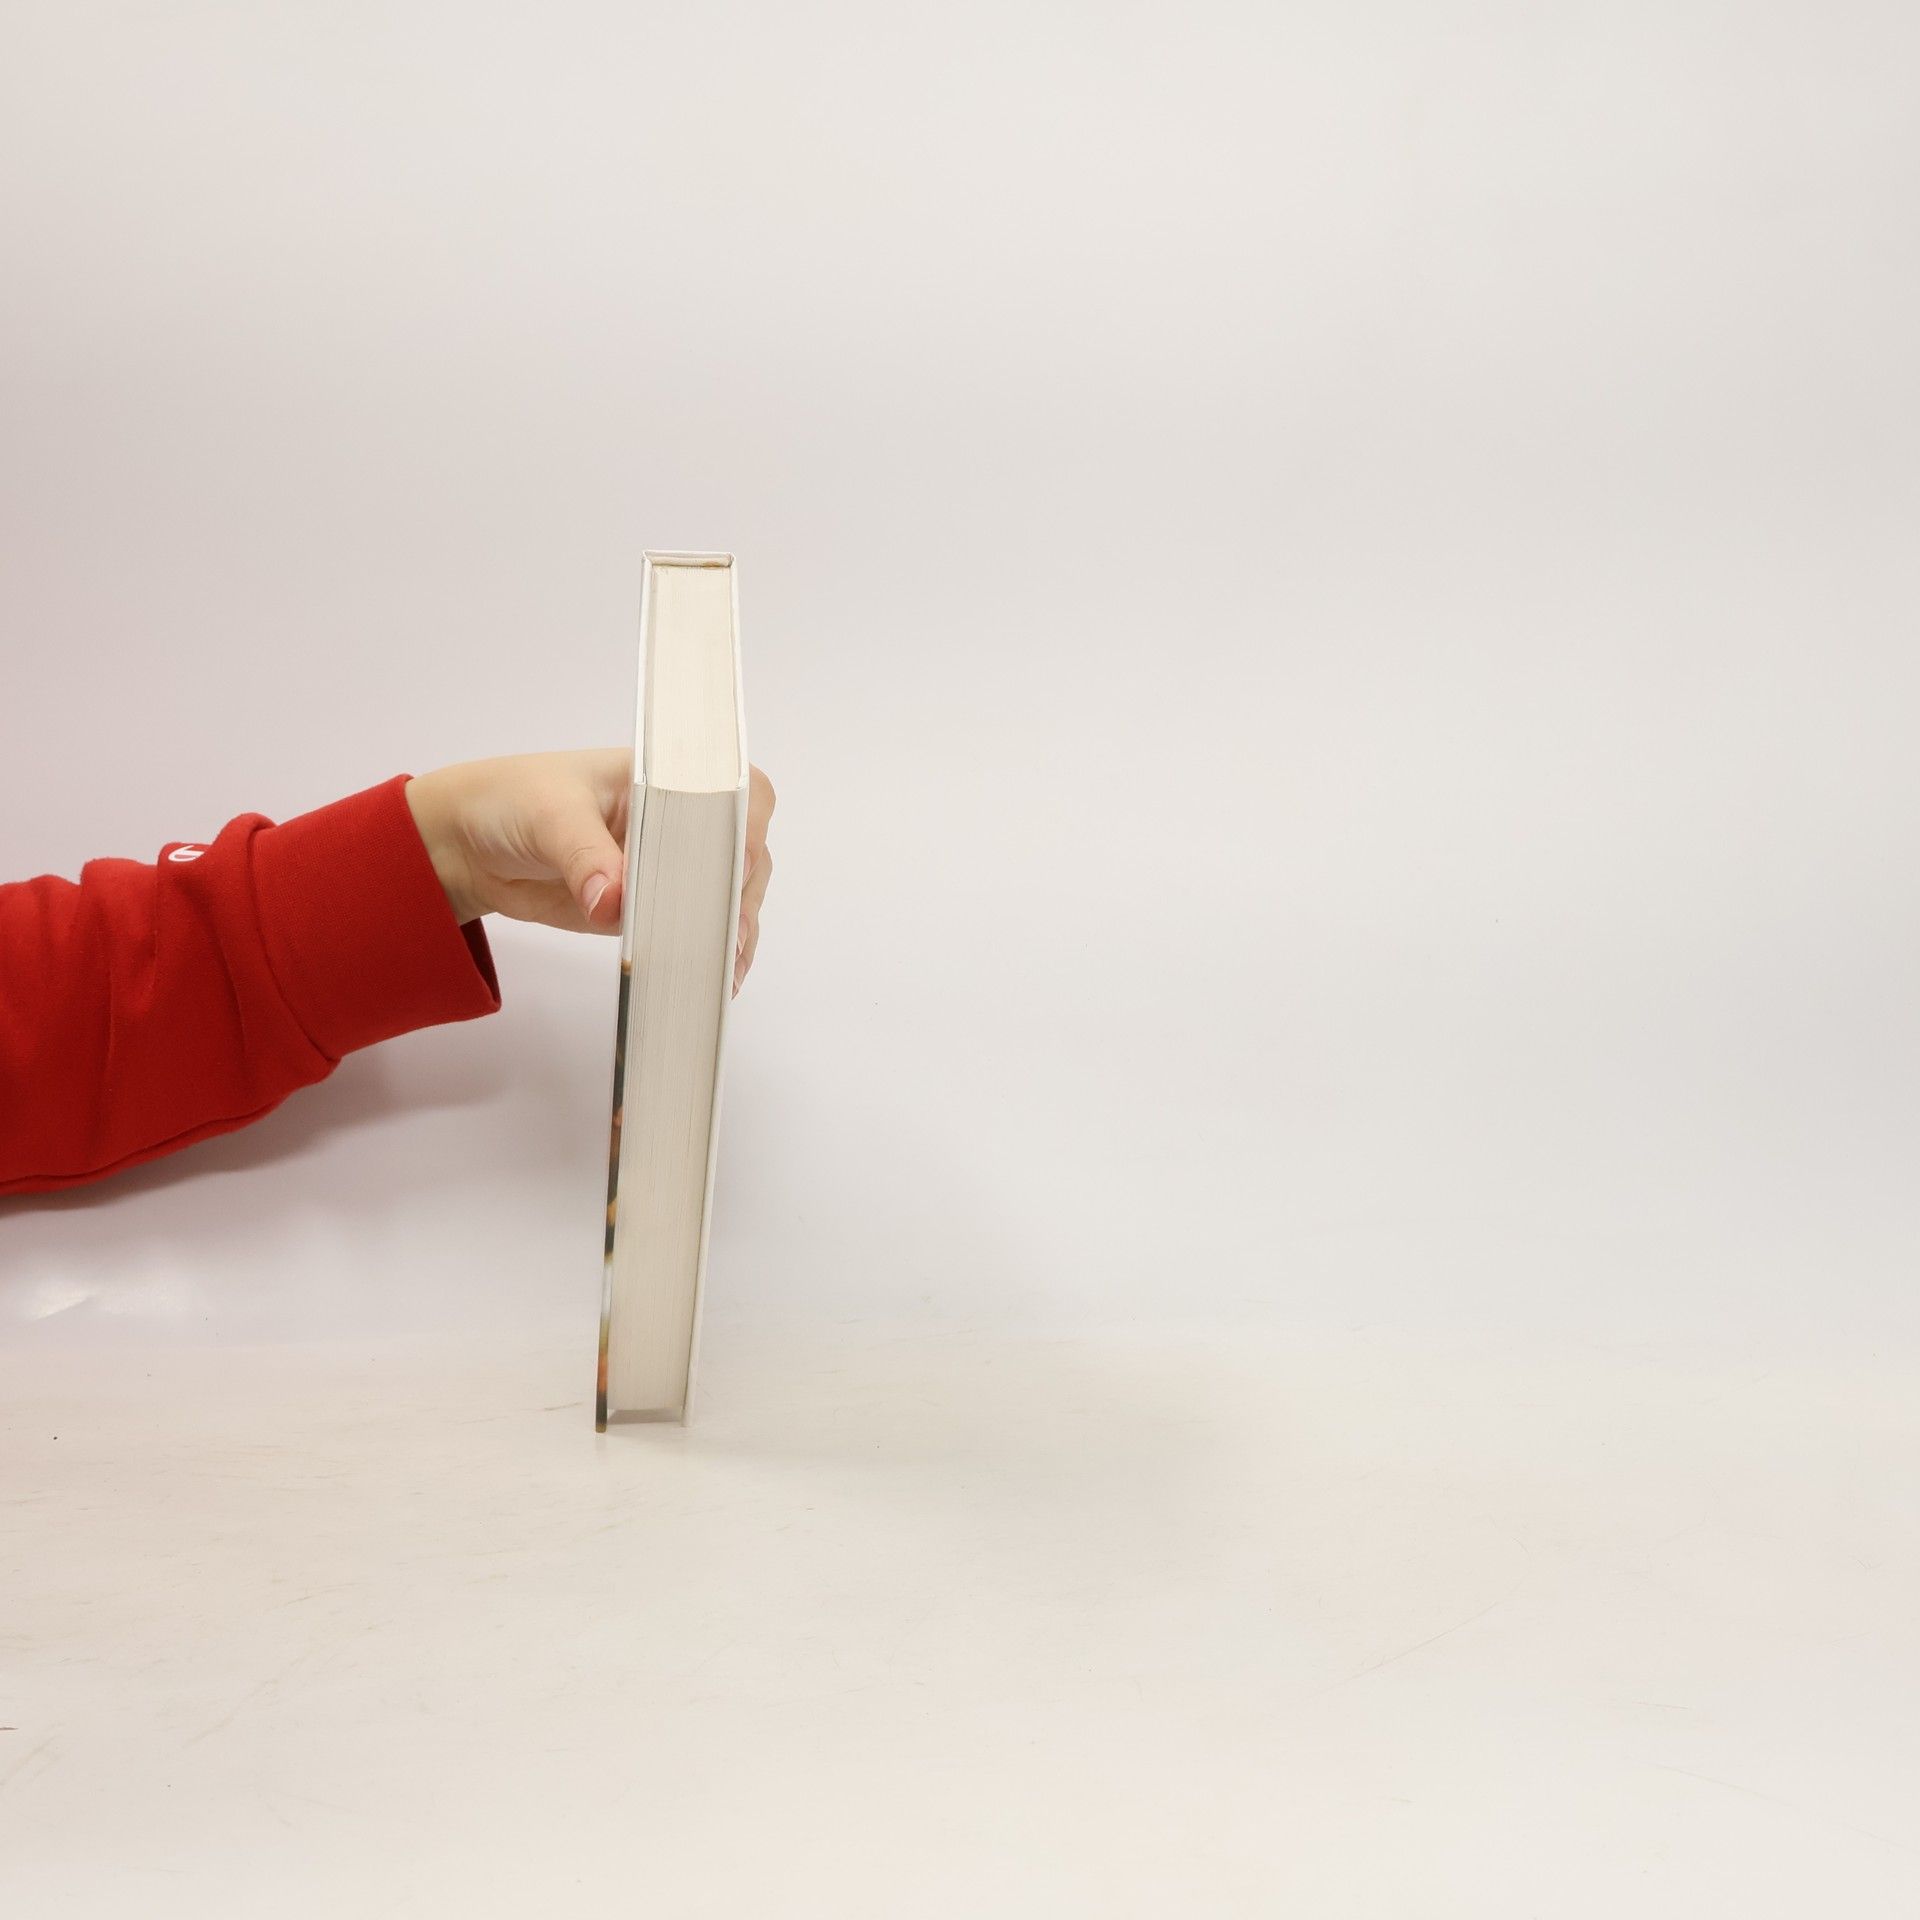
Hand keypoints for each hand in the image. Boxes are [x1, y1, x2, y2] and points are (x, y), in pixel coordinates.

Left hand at [405, 753, 776, 992]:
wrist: (470, 844)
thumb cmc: (513, 801)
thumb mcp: (548, 815)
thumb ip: (584, 856)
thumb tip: (614, 903)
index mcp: (665, 776)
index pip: (733, 791)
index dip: (746, 824)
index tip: (737, 862)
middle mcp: (680, 820)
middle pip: (742, 851)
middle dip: (740, 893)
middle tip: (730, 934)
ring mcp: (669, 867)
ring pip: (727, 896)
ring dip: (733, 931)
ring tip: (726, 969)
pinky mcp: (650, 909)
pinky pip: (692, 931)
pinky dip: (708, 953)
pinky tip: (715, 979)